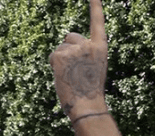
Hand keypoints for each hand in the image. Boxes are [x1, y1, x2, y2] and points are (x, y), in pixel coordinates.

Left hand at [49, 0, 108, 122]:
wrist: (87, 106)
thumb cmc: (90, 90)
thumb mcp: (94, 67)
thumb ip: (85, 53)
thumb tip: (67, 46)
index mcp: (100, 48)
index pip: (97, 22)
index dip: (95, 6)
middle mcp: (88, 45)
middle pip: (70, 36)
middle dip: (68, 48)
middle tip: (75, 69)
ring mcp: (74, 50)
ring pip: (61, 48)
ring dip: (61, 60)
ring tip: (71, 76)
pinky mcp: (61, 56)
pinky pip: (53, 55)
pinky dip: (55, 66)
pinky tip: (63, 76)